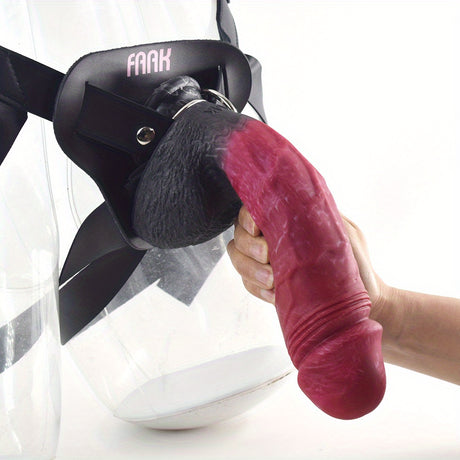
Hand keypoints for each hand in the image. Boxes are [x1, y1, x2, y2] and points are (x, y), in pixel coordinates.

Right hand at [227, 206, 387, 323]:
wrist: (362, 299)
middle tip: (268, 256)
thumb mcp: (343, 232)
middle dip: (248, 246)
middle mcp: (272, 239)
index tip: (258, 228)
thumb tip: (297, 200)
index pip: (253, 210)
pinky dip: (256, 289)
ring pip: (238, 259)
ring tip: (272, 281)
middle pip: (238, 235)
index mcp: (287, 221)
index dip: (247, 218)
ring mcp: (267, 263)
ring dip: (249, 270)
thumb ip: (320, 215)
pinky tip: (274, 295)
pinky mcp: (268, 287)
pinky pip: (247, 284)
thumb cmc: (355, 263)